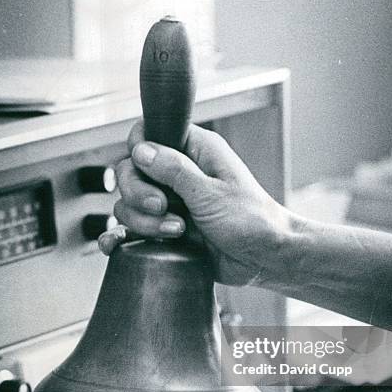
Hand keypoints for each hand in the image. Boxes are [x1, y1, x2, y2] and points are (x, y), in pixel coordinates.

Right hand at [99, 122, 298, 285]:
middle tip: (163, 207)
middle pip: (129, 171)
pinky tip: (137, 242)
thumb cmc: (252, 220)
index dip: (138, 149)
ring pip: (128, 203)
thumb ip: (174, 170)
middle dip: (139, 193)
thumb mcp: (213, 193)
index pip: (148, 134)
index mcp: (194, 151)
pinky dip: (129, 235)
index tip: (145, 168)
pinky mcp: (164, 228)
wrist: (263, 258)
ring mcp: (169, 202)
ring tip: (177, 230)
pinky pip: (133, 227)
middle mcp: (178, 173)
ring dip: (145, 220)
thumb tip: (141, 150)